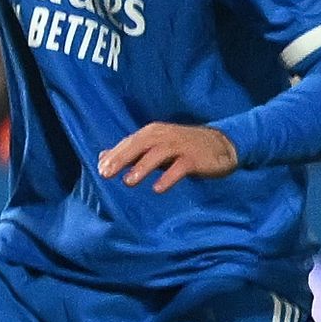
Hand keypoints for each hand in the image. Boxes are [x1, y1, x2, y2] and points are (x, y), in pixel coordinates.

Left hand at [97, 120, 240, 193]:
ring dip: (141, 168)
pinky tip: (157, 189)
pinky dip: (168, 178)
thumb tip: (101, 157)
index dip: (114, 155)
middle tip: (105, 174)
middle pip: (138, 145)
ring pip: (157, 155)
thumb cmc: (182, 146)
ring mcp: (180, 146)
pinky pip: (179, 168)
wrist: (221, 144)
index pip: (129, 143)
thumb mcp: (155, 146)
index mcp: (152, 132)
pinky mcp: (194, 158)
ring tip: (127, 182)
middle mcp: (164, 136)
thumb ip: (130, 151)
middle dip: (121, 159)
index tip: (99, 169)